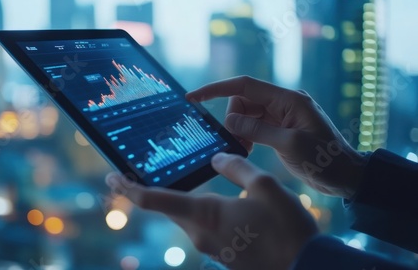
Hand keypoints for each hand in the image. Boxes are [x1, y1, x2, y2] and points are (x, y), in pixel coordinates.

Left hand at [106, 153, 317, 269]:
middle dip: (149, 191)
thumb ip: (236, 167)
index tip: (112, 177)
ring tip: (178, 181)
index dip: (129, 188)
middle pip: (166, 208)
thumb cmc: (286, 228)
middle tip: (138, 172)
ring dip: (177, 200)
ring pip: (185, 217)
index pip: (154, 200)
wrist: (304, 268)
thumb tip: (217, 159)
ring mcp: (210, 247)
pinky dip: (197, 212)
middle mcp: (199, 233)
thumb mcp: (264, 187)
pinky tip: (213, 202)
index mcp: (204, 213)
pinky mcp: (222, 254)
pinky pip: (201, 228)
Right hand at [186, 76, 365, 198]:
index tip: (194, 96)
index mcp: (288, 100)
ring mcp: (281, 115)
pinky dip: (245, 135)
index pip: (245, 86)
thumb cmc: (325, 160)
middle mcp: (283, 103)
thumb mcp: (290, 145)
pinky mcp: (279, 128)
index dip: (216, 88)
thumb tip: (229, 120)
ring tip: (244, 149)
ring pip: (246, 114)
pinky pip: (253, 125)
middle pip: (242, 101)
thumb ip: (258, 130)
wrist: (345, 176)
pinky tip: (248, 149)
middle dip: (232, 119)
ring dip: (238, 130)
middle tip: (235, 143)